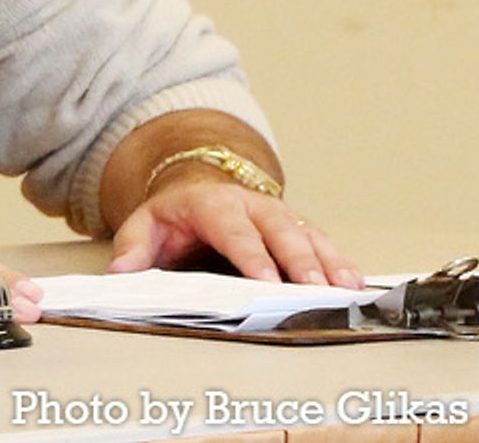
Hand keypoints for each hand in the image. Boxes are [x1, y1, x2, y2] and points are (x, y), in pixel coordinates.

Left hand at [107, 177, 362, 288]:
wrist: (194, 189)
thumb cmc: (173, 217)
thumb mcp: (144, 225)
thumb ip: (134, 247)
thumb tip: (122, 271)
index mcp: (213, 205)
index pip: (233, 231)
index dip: (251, 256)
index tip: (266, 282)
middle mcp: (251, 206)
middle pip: (279, 230)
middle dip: (299, 260)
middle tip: (315, 289)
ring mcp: (276, 214)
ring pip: (307, 234)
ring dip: (328, 261)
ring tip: (347, 288)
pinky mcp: (295, 226)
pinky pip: (321, 242)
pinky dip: (340, 261)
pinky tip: (356, 282)